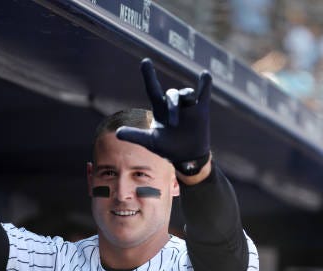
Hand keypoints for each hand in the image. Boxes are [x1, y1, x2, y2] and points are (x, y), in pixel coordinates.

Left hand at [116, 58, 211, 175]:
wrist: (187, 157)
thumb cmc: (167, 148)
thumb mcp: (151, 142)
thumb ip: (135, 136)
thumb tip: (117, 133)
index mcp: (159, 109)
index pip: (153, 88)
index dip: (149, 75)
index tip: (146, 61)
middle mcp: (173, 105)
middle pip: (172, 95)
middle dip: (173, 107)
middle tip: (173, 125)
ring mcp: (188, 106)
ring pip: (186, 93)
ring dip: (186, 99)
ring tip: (189, 108)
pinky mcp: (201, 110)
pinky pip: (204, 93)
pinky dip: (205, 84)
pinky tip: (205, 74)